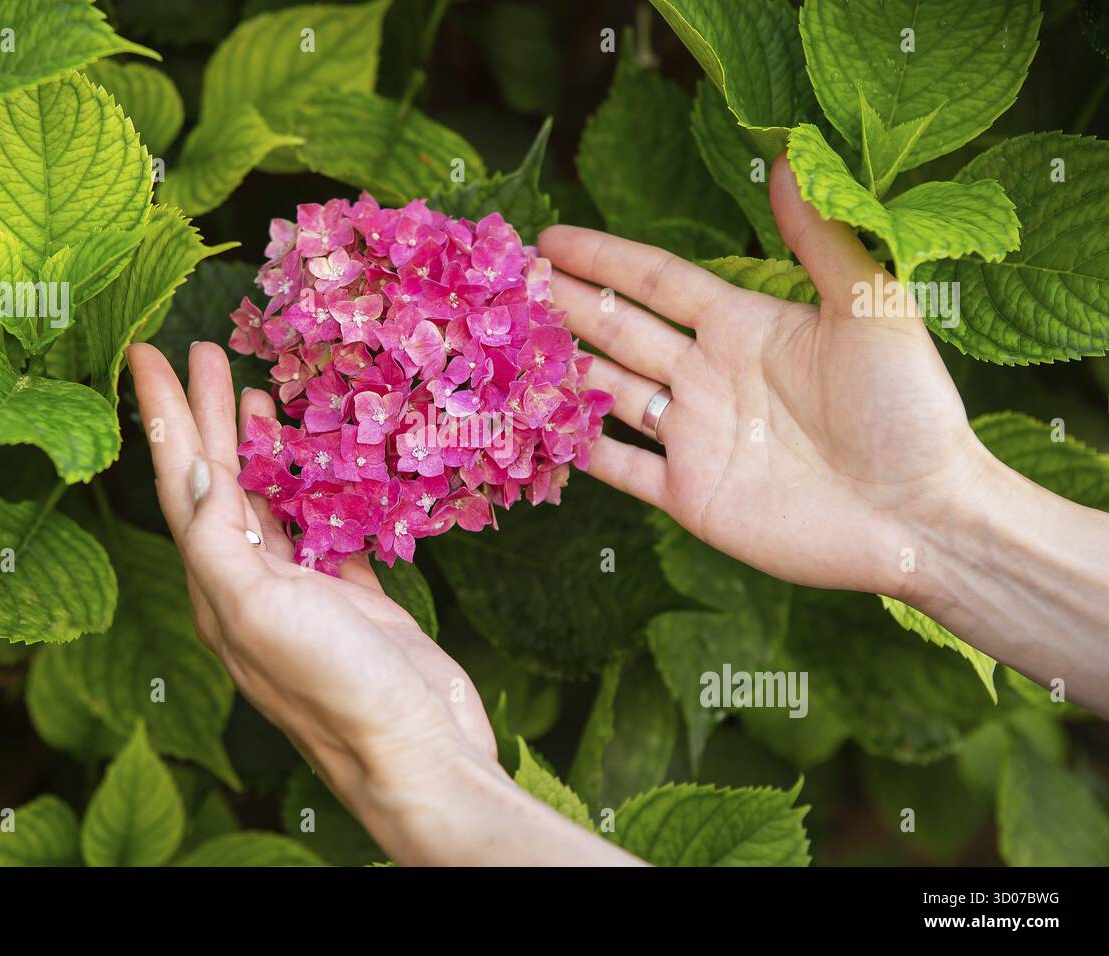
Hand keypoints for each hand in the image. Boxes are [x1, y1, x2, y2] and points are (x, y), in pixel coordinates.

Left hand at [125, 341, 639, 863]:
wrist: (417, 753)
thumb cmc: (335, 685)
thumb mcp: (257, 609)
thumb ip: (218, 541)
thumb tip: (190, 470)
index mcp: (218, 586)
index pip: (180, 483)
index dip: (164, 415)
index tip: (146, 352)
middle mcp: (252, 587)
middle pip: (221, 484)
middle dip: (208, 416)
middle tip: (204, 349)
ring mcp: (305, 595)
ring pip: (272, 505)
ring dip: (260, 450)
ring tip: (258, 393)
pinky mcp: (355, 604)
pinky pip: (330, 533)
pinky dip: (321, 494)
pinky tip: (324, 467)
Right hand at [538, 155, 987, 600]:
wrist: (920, 515)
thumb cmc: (906, 407)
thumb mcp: (869, 307)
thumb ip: (819, 237)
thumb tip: (787, 157)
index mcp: (744, 326)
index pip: (656, 282)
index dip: (604, 257)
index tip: (550, 237)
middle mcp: (709, 377)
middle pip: (619, 330)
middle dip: (565, 303)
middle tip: (508, 281)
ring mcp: (695, 437)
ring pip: (608, 392)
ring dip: (560, 367)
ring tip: (506, 344)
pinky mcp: (691, 494)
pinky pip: (620, 466)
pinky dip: (578, 449)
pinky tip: (536, 428)